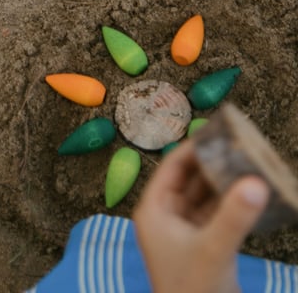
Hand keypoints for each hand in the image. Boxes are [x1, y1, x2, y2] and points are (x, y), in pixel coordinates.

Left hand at [133, 141, 268, 292]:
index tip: (217, 132)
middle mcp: (165, 218)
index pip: (171, 167)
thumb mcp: (213, 250)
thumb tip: (256, 182)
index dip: (193, 148)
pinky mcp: (202, 248)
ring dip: (224, 185)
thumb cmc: (193, 292)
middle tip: (239, 146)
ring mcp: (183, 233)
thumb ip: (234, 216)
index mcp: (153, 210)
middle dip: (213, 165)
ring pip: (204, 198)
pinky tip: (251, 195)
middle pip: (189, 180)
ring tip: (249, 164)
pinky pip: (216, 217)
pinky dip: (231, 206)